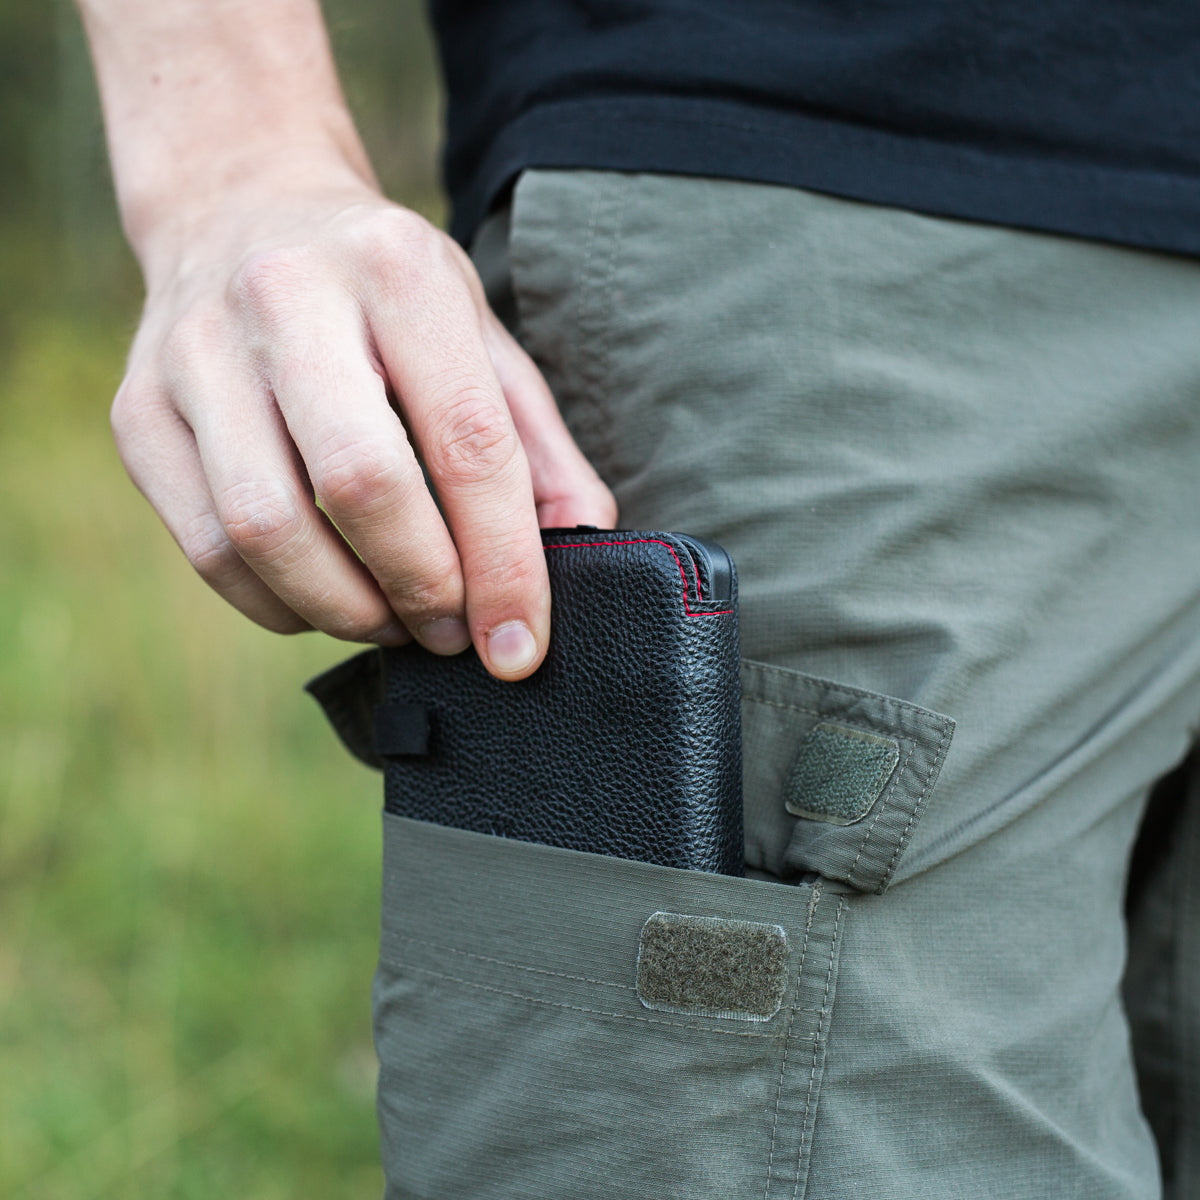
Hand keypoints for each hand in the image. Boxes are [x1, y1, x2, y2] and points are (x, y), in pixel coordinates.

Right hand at [113, 180, 615, 678]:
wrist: (239, 211)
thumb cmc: (384, 295)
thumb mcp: (480, 337)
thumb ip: (538, 445)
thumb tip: (585, 545)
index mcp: (398, 271)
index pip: (469, 443)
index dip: (505, 563)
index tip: (520, 644)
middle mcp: (286, 297)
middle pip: (362, 486)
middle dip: (425, 588)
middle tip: (453, 630)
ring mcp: (195, 353)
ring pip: (267, 530)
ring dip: (348, 609)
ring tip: (395, 620)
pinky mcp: (137, 410)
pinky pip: (208, 549)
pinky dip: (279, 604)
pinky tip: (327, 598)